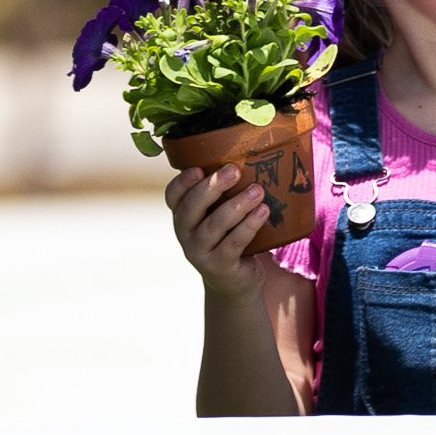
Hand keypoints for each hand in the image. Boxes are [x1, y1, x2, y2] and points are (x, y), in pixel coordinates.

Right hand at [167, 161, 278, 296]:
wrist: (236, 280)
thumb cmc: (229, 235)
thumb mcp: (220, 213)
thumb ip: (225, 191)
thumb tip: (252, 153)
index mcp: (182, 215)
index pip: (172, 195)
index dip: (182, 182)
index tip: (198, 168)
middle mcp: (185, 233)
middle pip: (191, 207)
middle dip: (212, 187)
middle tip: (234, 170)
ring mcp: (199, 252)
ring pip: (215, 225)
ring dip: (237, 205)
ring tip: (257, 190)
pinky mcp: (218, 266)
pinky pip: (233, 243)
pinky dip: (249, 225)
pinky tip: (263, 212)